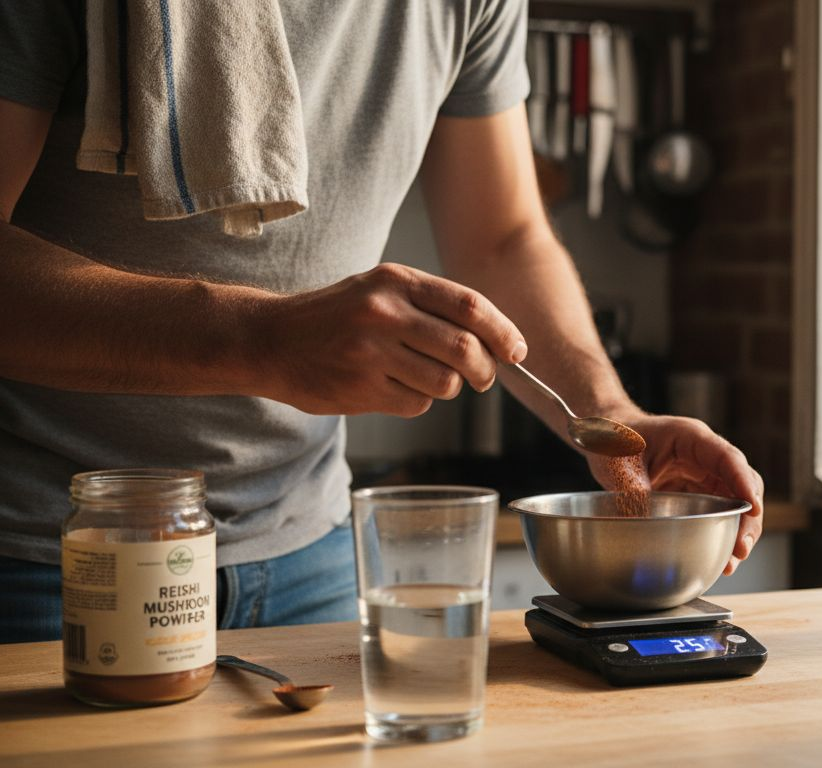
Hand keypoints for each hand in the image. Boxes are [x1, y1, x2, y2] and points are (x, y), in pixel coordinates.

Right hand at [256, 263, 527, 415]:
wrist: (268, 340)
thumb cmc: (334, 316)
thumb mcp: (380, 291)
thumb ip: (432, 307)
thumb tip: (495, 339)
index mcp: (396, 281)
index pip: (470, 306)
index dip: (503, 332)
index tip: (517, 351)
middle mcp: (385, 312)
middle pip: (465, 348)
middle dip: (485, 370)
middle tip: (483, 377)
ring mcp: (371, 351)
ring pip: (445, 382)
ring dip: (448, 388)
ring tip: (425, 378)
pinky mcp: (360, 387)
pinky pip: (416, 403)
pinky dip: (416, 400)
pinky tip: (392, 387)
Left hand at [587, 414, 764, 575]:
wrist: (608, 439)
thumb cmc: (616, 438)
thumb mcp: (620, 460)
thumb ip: (633, 487)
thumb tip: (643, 521)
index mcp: (690, 438)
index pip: (727, 458)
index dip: (743, 482)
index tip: (754, 508)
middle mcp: (704, 457)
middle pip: (741, 484)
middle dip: (747, 517)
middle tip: (741, 548)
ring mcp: (703, 475)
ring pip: (735, 502)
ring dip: (739, 530)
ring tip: (733, 561)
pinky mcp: (697, 493)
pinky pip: (719, 512)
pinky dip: (724, 533)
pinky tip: (721, 557)